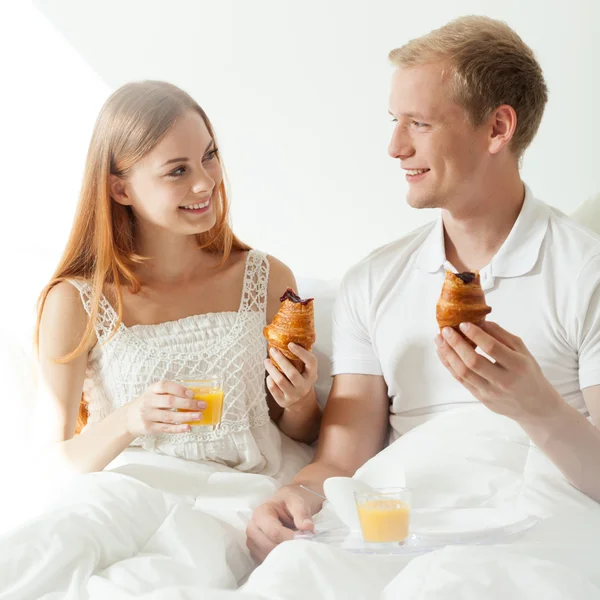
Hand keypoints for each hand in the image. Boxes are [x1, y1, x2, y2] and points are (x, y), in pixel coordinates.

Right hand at [125, 380, 206, 436]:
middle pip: (170, 402)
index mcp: (151, 390)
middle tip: (202, 405)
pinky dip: (178, 428)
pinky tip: (188, 427)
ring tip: (199, 416)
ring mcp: (147, 415)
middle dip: (188, 404)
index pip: (164, 386)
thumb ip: (168, 392)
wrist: (127, 419)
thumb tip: (193, 395)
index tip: (192, 394)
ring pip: (169, 416)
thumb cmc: (147, 404)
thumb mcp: (153, 393)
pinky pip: (166, 428)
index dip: (179, 389)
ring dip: (187, 417)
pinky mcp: (149, 428)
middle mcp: (148, 401)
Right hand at [246, 485, 315, 562]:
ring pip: (268, 555)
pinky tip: (288, 552)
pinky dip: (279, 559)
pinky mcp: (255, 552)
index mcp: (260, 513)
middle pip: (269, 546)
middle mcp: (252, 528)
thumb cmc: (289, 504)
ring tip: (294, 546)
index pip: (274, 531)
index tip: (303, 539)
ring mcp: (252, 541)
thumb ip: (302, 514)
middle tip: (301, 544)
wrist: (283, 507)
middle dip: (287, 547)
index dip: (289, 538)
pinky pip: (267, 561)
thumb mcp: (297, 502)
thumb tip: (308, 527)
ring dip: (283, 554)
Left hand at [265, 343, 317, 410]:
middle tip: (273, 349)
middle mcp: (304, 386)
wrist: (301, 401)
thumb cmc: (302, 378)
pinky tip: (269, 374)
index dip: (301, 352)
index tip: (290, 344)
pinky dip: (269, 380)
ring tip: (266, 361)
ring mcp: (294, 395)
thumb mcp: (306, 369)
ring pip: (280, 381)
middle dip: (281, 359)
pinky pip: (273, 389)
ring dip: (271, 369)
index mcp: (312, 375)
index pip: (311, 362)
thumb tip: (290, 337)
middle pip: (292, 373)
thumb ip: (302, 357)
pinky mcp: (283, 401)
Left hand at [435, 321, 562, 421]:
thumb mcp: (522, 350)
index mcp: (517, 365)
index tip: (463, 323)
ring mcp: (490, 392)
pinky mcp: (481, 398)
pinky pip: (461, 380)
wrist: (534, 405)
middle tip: (446, 330)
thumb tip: (480, 321)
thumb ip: (502, 335)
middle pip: (473, 362)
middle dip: (456, 344)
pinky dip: (449, 365)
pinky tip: (442, 352)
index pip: (492, 348)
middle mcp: (503, 381)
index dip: (475, 334)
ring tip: (439, 339)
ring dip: (448, 354)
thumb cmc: (527, 372)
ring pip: (463, 372)